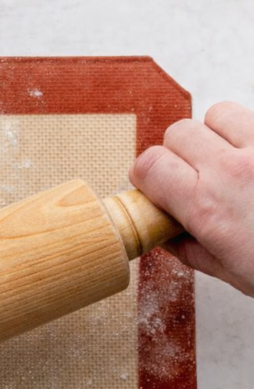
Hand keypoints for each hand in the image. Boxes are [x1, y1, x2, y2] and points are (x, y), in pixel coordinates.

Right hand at [130, 101, 253, 296]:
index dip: (145, 175)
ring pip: (219, 114)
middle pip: (178, 132)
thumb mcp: (234, 274)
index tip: (154, 188)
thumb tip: (169, 237)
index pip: (149, 164)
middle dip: (177, 153)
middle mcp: (232, 170)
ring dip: (216, 134)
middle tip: (191, 176)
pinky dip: (252, 135)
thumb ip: (194, 251)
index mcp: (207, 206)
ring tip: (229, 160)